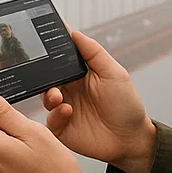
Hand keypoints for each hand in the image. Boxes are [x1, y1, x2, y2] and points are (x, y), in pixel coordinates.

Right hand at [41, 30, 157, 172]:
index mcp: (80, 74)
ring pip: (45, 97)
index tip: (41, 40)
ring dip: (49, 94)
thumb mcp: (115, 74)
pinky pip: (49, 119)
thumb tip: (74, 32)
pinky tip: (67, 111)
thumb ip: (94, 52)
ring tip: (58, 96)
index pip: (61, 58)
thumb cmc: (126, 106)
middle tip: (48, 74)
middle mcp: (70, 89)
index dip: (51, 50)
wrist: (130, 140)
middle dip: (44, 74)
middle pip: (48, 76)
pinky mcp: (61, 127)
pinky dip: (55, 114)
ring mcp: (64, 108)